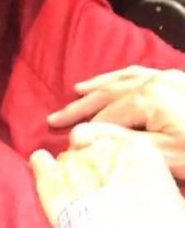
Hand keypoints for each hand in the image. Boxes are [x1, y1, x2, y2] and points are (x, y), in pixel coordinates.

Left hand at [31, 124, 180, 226]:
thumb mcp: (169, 201)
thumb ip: (152, 181)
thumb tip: (150, 190)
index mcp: (137, 150)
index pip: (115, 139)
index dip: (109, 155)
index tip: (111, 172)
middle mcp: (104, 148)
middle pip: (89, 147)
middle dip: (90, 164)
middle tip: (95, 191)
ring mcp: (75, 161)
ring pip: (66, 157)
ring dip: (69, 172)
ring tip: (75, 196)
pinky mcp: (51, 178)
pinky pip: (39, 160)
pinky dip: (41, 165)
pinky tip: (44, 172)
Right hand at [47, 67, 184, 180]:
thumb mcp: (164, 153)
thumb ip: (121, 140)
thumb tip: (82, 134)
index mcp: (148, 98)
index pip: (106, 116)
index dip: (85, 130)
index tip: (69, 145)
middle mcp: (154, 81)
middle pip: (108, 94)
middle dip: (80, 107)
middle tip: (55, 118)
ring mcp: (168, 77)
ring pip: (123, 79)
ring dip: (98, 86)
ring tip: (77, 91)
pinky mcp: (179, 80)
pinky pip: (142, 73)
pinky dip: (122, 77)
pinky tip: (115, 80)